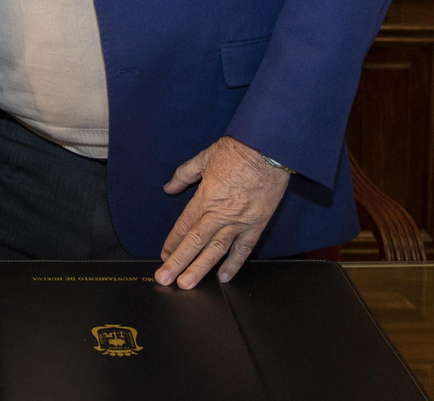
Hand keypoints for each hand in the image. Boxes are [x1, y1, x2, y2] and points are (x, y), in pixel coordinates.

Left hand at [155, 136, 289, 288]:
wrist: (269, 149)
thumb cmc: (238, 150)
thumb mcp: (204, 157)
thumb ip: (184, 174)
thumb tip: (169, 187)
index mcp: (205, 197)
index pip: (184, 225)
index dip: (172, 242)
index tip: (163, 256)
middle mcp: (220, 214)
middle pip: (195, 242)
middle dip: (178, 262)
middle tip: (165, 279)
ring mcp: (239, 222)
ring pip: (216, 251)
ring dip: (200, 269)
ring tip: (186, 284)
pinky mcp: (257, 225)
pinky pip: (244, 249)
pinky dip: (234, 264)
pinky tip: (223, 277)